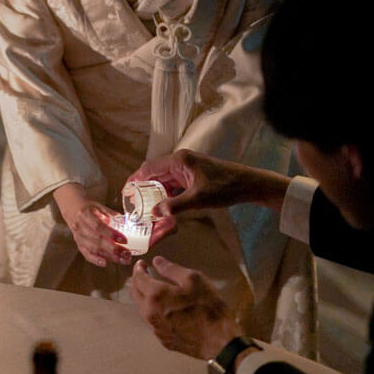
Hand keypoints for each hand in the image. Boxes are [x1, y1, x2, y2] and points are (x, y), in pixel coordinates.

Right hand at [53, 183, 131, 266]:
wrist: (72, 209)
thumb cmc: (88, 208)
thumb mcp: (99, 206)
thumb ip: (111, 214)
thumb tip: (126, 222)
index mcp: (85, 215)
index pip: (98, 226)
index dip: (111, 234)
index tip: (124, 240)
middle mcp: (79, 227)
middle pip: (97, 240)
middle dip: (113, 249)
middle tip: (126, 253)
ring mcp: (78, 237)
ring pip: (93, 249)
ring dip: (109, 256)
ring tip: (123, 260)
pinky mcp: (79, 244)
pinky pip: (87, 254)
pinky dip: (96, 260)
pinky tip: (106, 263)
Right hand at [128, 149, 290, 216]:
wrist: (248, 184)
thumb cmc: (225, 188)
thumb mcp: (199, 199)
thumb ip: (175, 206)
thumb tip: (155, 213)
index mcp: (179, 160)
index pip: (149, 167)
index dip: (135, 179)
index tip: (125, 192)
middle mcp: (180, 160)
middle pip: (154, 172)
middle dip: (142, 187)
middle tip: (132, 202)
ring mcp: (186, 166)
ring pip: (163, 178)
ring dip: (154, 191)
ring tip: (143, 206)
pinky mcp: (192, 174)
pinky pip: (173, 182)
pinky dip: (165, 192)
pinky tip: (162, 204)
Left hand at [129, 256, 244, 359]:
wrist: (220, 343)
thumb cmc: (208, 308)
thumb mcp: (194, 280)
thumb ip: (172, 269)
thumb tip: (156, 261)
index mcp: (155, 296)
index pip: (138, 279)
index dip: (138, 269)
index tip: (142, 263)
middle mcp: (150, 313)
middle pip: (135, 294)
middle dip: (137, 282)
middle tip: (144, 274)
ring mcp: (156, 329)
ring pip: (141, 308)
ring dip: (144, 297)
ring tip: (153, 289)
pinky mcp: (164, 340)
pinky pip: (152, 321)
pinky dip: (153, 311)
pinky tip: (163, 308)